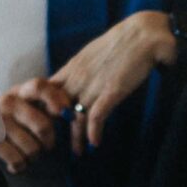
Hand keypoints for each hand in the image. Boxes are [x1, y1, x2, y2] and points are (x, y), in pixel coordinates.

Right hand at [0, 76, 74, 173]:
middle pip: (43, 126)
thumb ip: (51, 105)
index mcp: (21, 91)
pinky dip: (20, 166)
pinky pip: (17, 160)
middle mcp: (7, 102)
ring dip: (34, 156)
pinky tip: (16, 162)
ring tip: (27, 153)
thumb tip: (72, 114)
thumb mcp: (30, 106)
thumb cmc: (17, 120)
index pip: (40, 87)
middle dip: (49, 142)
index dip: (57, 100)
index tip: (65, 114)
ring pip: (32, 149)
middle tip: (46, 146)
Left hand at [50, 11, 173, 150]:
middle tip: (57, 145)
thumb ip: (80, 70)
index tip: (44, 124)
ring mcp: (93, 85)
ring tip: (78, 152)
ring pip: (76, 116)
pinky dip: (94, 132)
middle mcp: (77, 77)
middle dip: (56, 128)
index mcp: (72, 68)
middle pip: (59, 108)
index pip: (47, 92)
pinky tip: (94, 143)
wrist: (143, 34)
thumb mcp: (91, 54)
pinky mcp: (111, 91)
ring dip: (76, 137)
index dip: (44, 108)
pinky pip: (96, 116)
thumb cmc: (120, 42)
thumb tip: (75, 82)